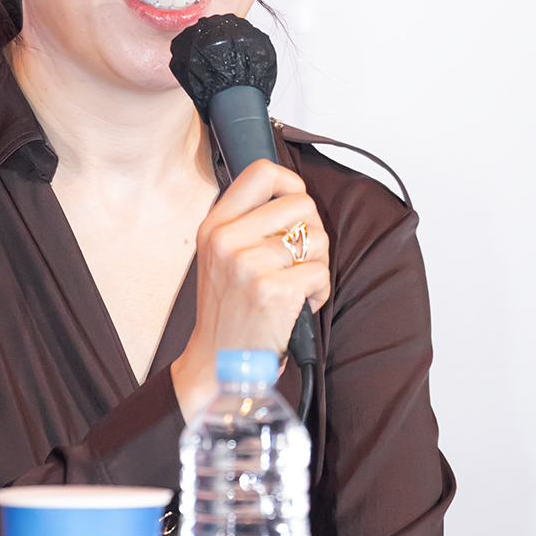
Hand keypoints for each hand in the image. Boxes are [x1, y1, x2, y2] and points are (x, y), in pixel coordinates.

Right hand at [171, 159, 329, 421]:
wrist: (218, 362)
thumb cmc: (228, 310)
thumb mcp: (220, 257)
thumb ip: (247, 223)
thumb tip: (294, 194)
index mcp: (215, 225)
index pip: (261, 173)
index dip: (291, 182)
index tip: (296, 205)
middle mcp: (227, 240)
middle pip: (301, 204)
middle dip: (313, 232)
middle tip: (299, 260)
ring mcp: (248, 265)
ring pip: (317, 239)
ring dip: (317, 265)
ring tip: (296, 286)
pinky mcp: (272, 291)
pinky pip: (320, 274)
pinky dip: (319, 292)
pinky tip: (299, 305)